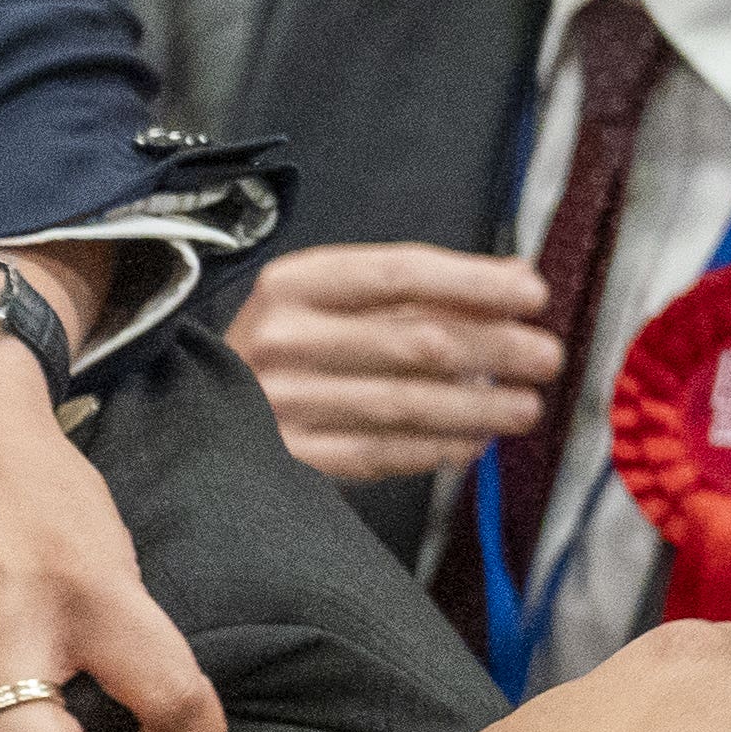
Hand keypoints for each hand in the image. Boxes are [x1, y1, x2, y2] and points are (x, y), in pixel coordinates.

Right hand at [224, 243, 560, 483]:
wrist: (184, 411)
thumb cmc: (280, 348)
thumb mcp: (328, 298)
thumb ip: (413, 288)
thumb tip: (515, 277)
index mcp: (292, 285)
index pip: (399, 274)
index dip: (474, 283)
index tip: (532, 295)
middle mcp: (280, 339)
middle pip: (414, 341)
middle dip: (495, 350)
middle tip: (546, 358)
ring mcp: (278, 403)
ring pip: (405, 403)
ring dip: (478, 407)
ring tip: (524, 408)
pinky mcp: (285, 457)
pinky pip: (379, 453)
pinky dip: (435, 450)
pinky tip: (472, 443)